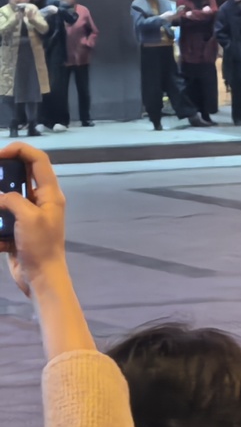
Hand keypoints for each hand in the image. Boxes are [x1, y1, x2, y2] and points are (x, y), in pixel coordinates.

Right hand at [0, 144, 66, 299]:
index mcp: (50, 194)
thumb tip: (1, 196)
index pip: (38, 160)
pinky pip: (3, 214)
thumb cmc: (40, 246)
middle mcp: (42, 200)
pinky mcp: (18, 227)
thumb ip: (14, 199)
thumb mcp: (28, 217)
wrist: (40, 276)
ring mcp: (30, 214)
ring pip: (9, 195)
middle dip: (4, 171)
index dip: (20, 150)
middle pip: (22, 174)